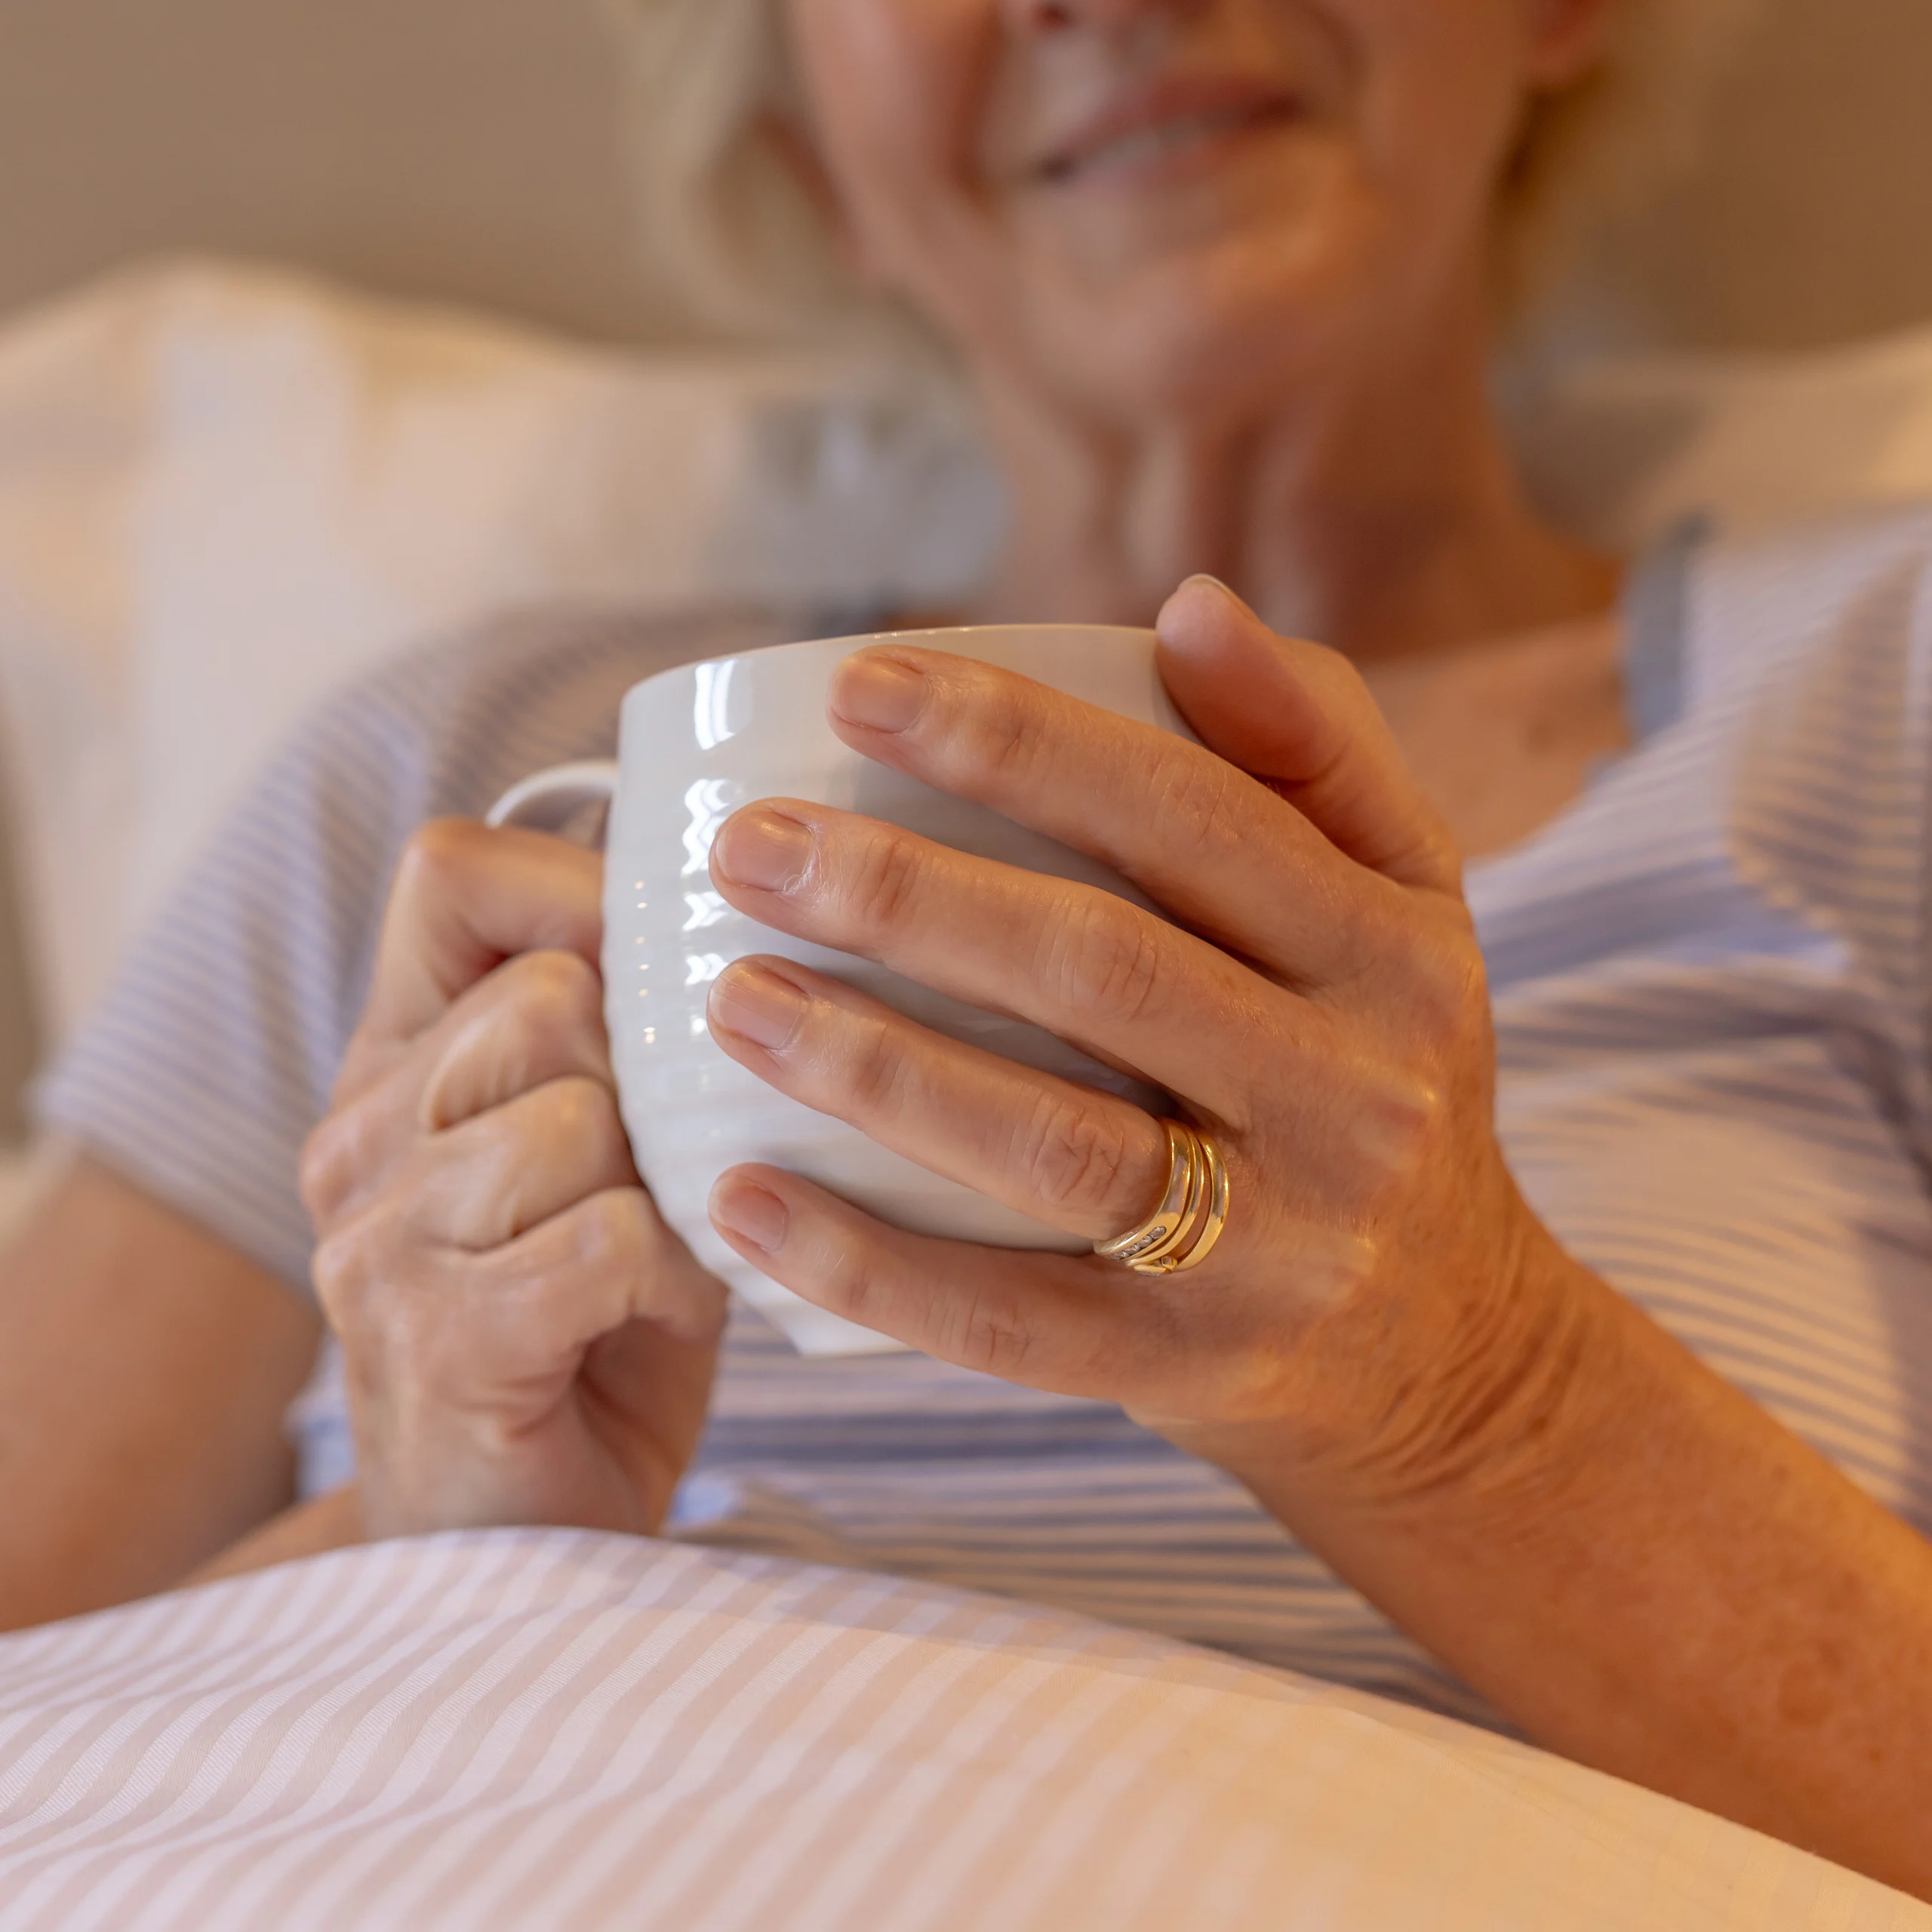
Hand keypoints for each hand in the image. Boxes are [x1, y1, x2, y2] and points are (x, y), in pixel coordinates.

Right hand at [301, 821, 725, 1540]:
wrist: (518, 1541)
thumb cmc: (590, 1328)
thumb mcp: (594, 1156)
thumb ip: (617, 1040)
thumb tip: (732, 915)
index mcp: (396, 1064)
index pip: (453, 875)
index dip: (581, 895)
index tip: (656, 984)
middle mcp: (362, 1137)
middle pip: (550, 997)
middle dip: (653, 1079)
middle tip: (670, 1170)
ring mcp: (383, 1244)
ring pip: (583, 1113)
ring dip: (670, 1188)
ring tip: (670, 1254)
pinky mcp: (440, 1345)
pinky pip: (608, 1235)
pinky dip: (675, 1274)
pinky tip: (666, 1313)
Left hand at [700, 577, 1565, 1500]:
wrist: (1447, 1347)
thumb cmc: (1377, 1074)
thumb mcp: (1406, 904)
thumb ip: (1315, 747)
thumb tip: (1190, 606)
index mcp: (1392, 949)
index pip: (1197, 816)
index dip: (1022, 740)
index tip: (859, 685)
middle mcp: (1354, 1095)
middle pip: (1106, 972)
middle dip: (910, 895)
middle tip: (754, 847)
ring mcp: (1276, 1248)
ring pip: (1053, 1145)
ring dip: (874, 1066)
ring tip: (734, 998)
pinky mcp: (1194, 1370)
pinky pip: (1014, 1320)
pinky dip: (868, 1264)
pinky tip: (742, 1202)